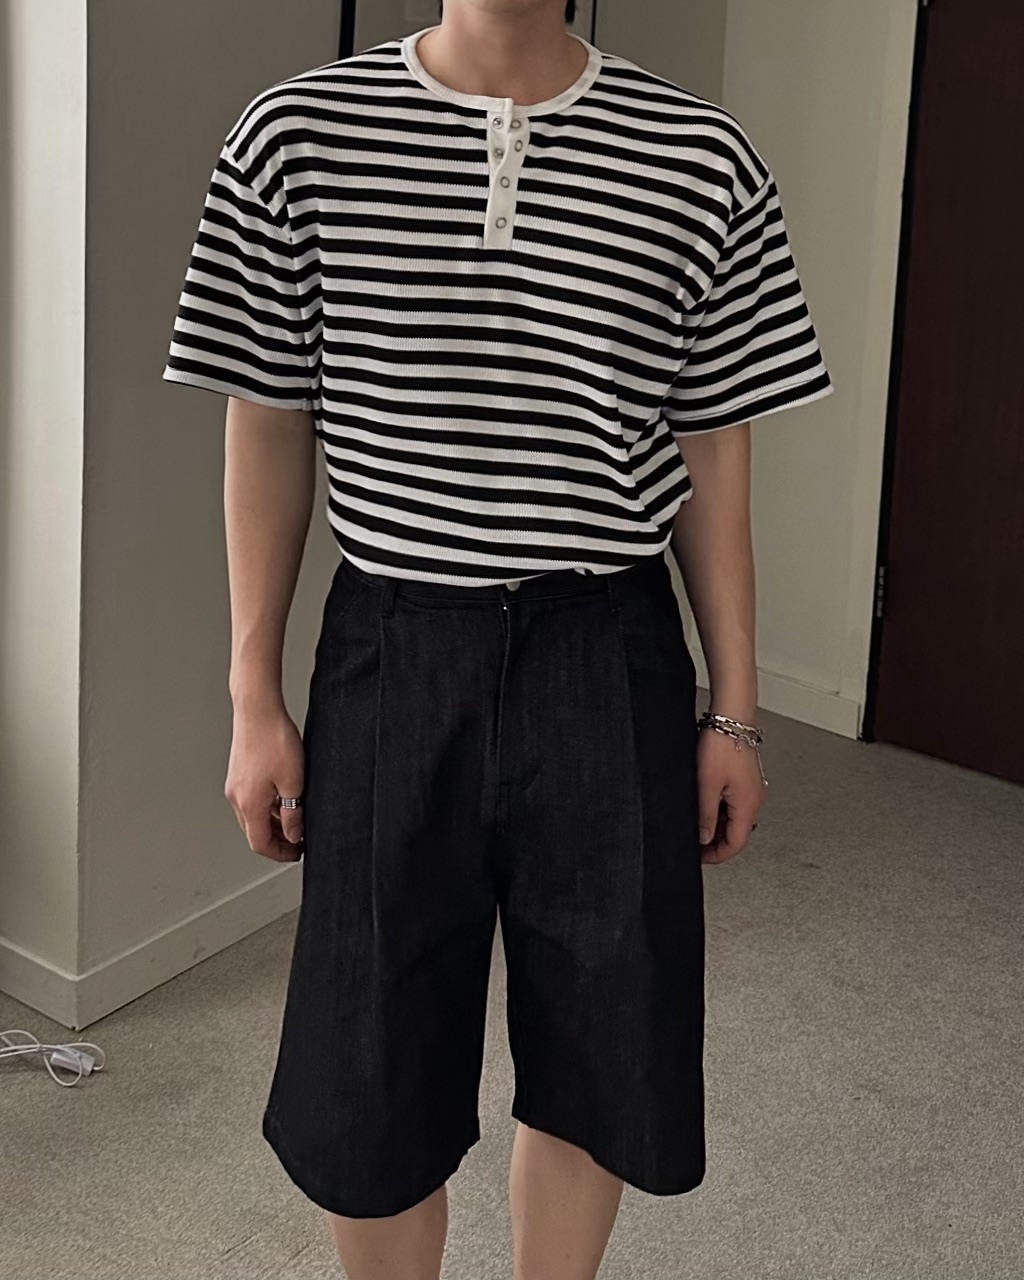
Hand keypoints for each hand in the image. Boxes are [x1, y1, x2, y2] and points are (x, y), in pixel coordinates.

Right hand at [225, 699, 304, 861]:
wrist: (257, 708)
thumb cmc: (274, 739)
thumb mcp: (294, 782)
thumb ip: (294, 814)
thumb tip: (294, 834)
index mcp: (249, 804)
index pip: (261, 844)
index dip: (280, 853)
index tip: (296, 853)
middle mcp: (237, 797)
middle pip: (254, 832)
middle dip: (277, 841)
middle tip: (298, 840)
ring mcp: (235, 784)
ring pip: (252, 816)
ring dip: (273, 823)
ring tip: (295, 819)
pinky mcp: (238, 773)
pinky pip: (251, 800)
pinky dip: (267, 807)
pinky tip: (283, 798)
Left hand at [696, 727, 764, 864]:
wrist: (730, 717)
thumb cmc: (721, 744)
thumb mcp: (706, 785)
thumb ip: (705, 815)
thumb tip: (703, 837)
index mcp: (748, 804)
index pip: (736, 843)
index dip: (717, 855)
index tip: (701, 858)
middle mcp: (754, 798)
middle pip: (736, 832)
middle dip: (715, 842)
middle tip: (695, 844)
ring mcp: (750, 788)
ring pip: (734, 818)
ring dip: (716, 826)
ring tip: (697, 825)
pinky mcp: (744, 778)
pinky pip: (733, 803)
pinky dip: (720, 811)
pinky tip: (705, 806)